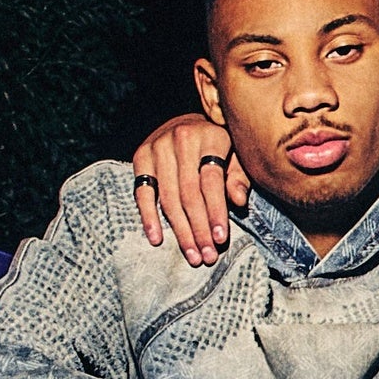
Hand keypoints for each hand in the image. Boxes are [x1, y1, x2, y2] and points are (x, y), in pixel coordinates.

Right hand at [127, 111, 247, 265]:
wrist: (188, 122)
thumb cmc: (219, 146)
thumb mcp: (236, 155)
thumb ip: (238, 177)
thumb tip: (238, 201)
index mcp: (209, 137)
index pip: (211, 182)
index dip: (216, 212)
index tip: (221, 239)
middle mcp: (180, 139)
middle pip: (189, 194)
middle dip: (198, 228)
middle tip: (207, 255)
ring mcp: (157, 147)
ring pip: (168, 197)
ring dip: (180, 230)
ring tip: (192, 255)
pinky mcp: (140, 156)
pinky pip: (142, 192)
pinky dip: (148, 217)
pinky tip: (157, 239)